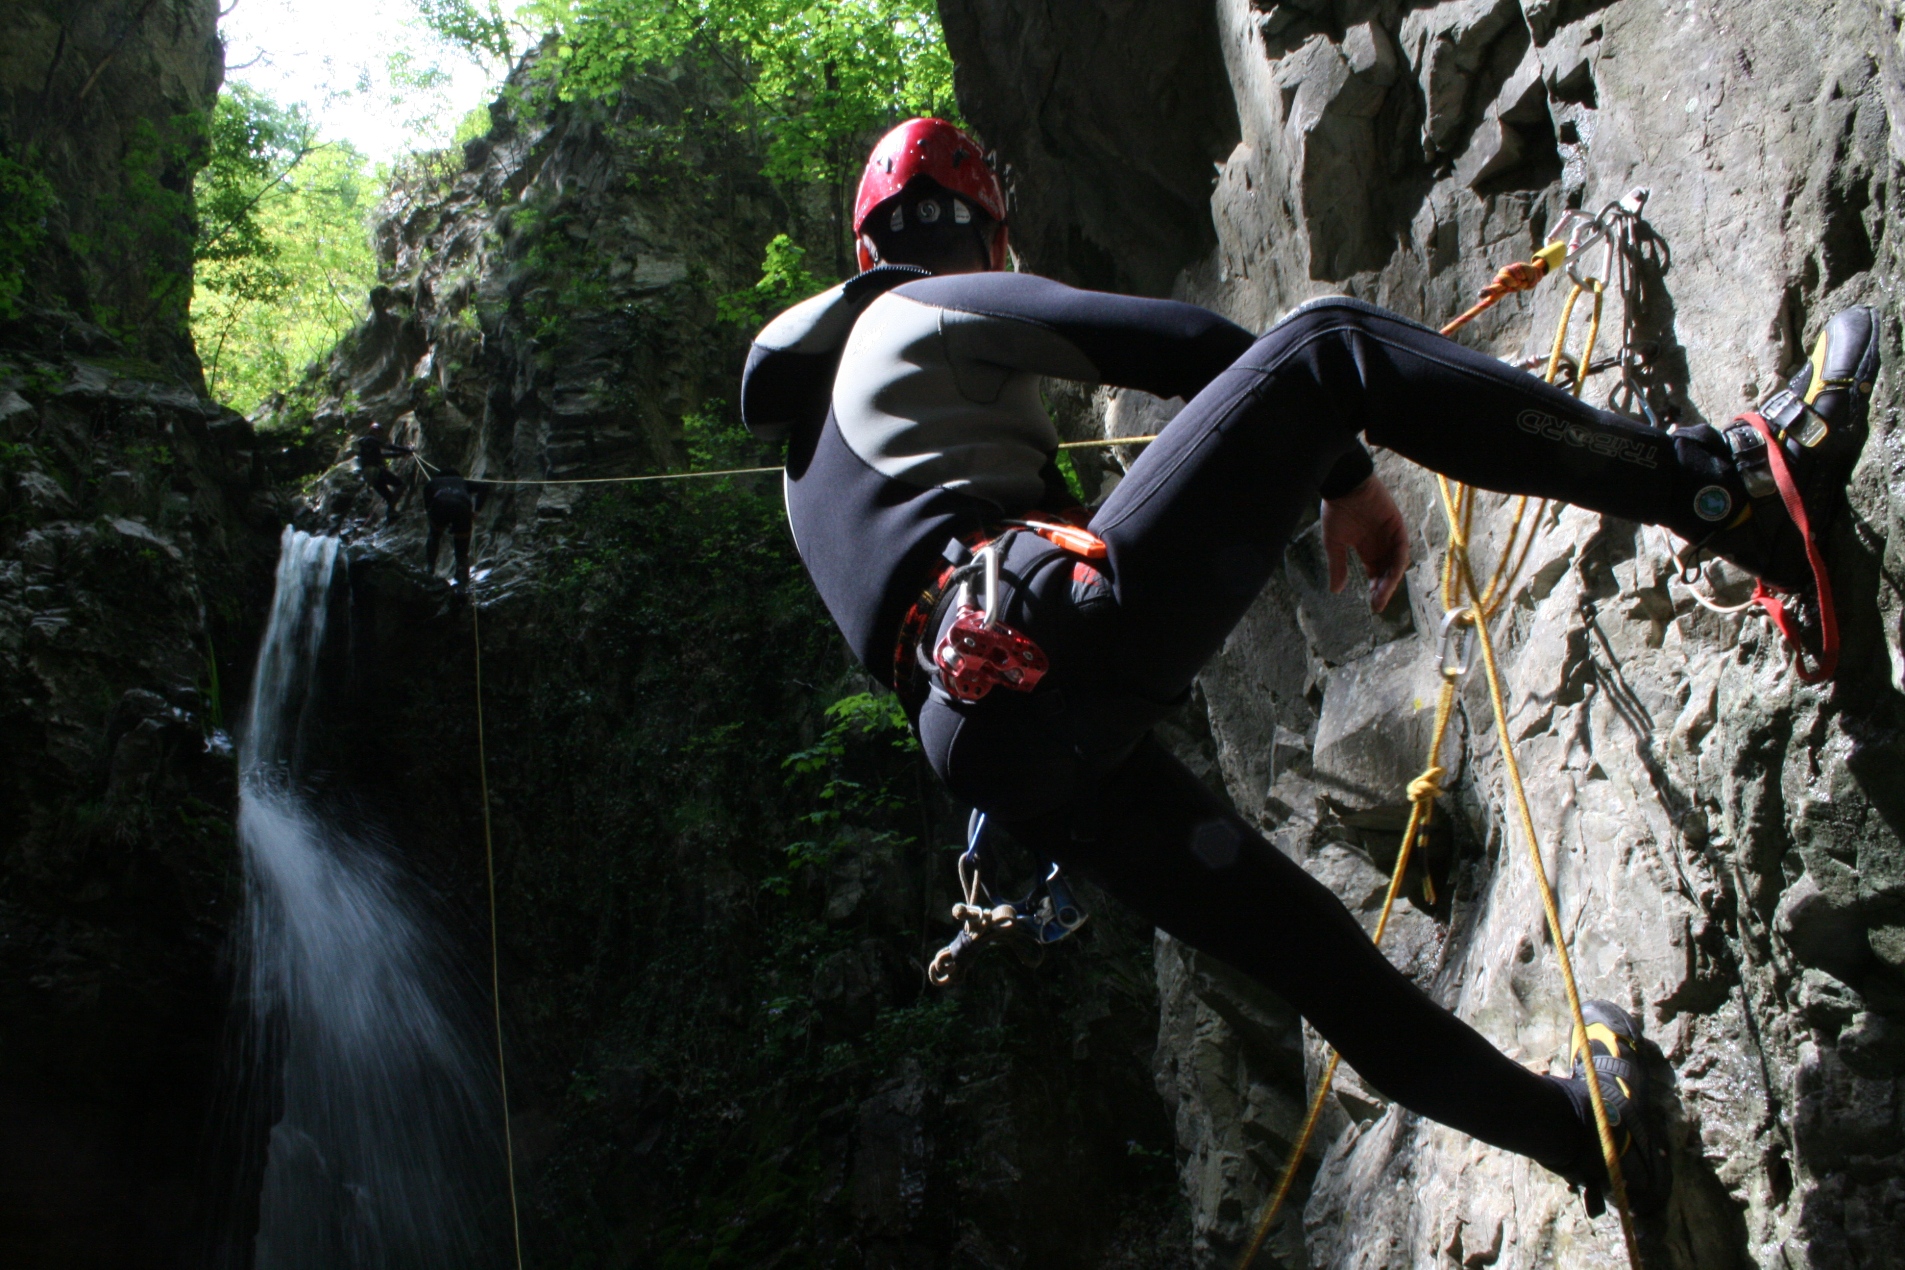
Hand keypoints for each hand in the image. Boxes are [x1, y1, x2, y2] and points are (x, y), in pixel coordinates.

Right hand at [1322, 475, 1409, 612]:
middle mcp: (1381, 544)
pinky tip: (1390, 576)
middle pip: (1387, 572)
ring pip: (1396, 564)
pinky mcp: (1397, 526)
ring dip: (1390, 581)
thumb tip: (1335, 591)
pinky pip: (1401, 549)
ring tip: (1382, 595)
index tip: (1373, 606)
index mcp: (1367, 548)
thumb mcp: (1334, 543)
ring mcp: (1391, 536)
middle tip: (1378, 605)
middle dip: (1383, 590)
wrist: (1344, 485)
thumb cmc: (1336, 510)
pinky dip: (1397, 563)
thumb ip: (1337, 566)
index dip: (1376, 589)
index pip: (1376, 573)